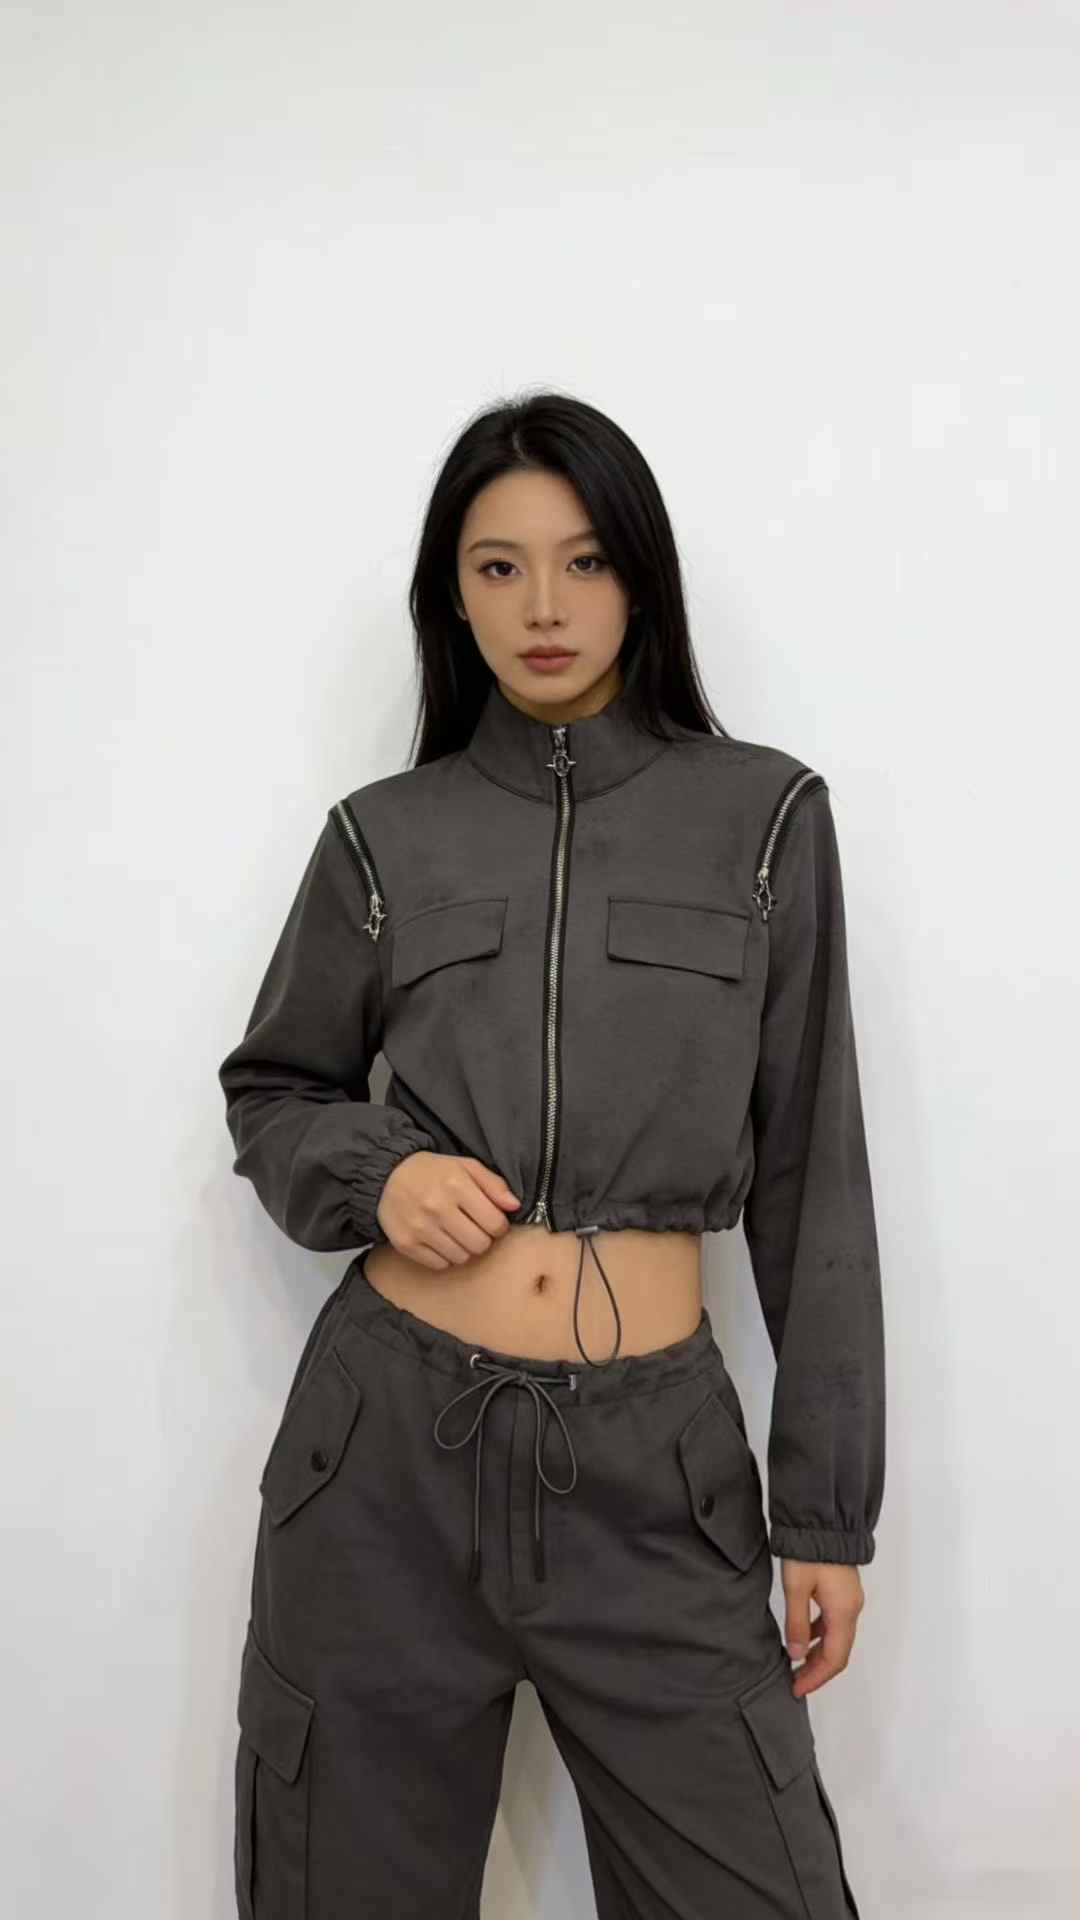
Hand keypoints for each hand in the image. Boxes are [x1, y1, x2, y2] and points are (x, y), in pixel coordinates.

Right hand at [376, 1152, 521, 1269]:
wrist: (387, 1176)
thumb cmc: (432, 1172)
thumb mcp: (465, 1166)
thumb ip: (493, 1184)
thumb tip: (514, 1206)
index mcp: (456, 1185)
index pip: (495, 1224)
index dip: (498, 1225)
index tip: (490, 1220)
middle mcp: (437, 1207)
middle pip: (480, 1245)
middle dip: (482, 1238)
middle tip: (474, 1227)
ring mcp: (420, 1228)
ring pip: (461, 1257)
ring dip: (464, 1248)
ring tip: (456, 1233)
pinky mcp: (406, 1244)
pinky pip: (440, 1264)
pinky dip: (445, 1256)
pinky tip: (441, 1240)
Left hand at [780, 1560, 864, 1697]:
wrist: (823, 1519)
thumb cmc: (809, 1551)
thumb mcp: (796, 1588)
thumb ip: (797, 1623)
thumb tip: (797, 1654)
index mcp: (843, 1612)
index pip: (834, 1659)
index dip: (816, 1678)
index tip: (796, 1689)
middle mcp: (852, 1609)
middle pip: (839, 1652)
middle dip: (817, 1670)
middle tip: (794, 1681)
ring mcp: (850, 1599)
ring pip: (837, 1637)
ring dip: (818, 1653)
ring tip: (795, 1662)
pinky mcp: (843, 1590)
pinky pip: (835, 1622)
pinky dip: (820, 1635)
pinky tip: (804, 1635)